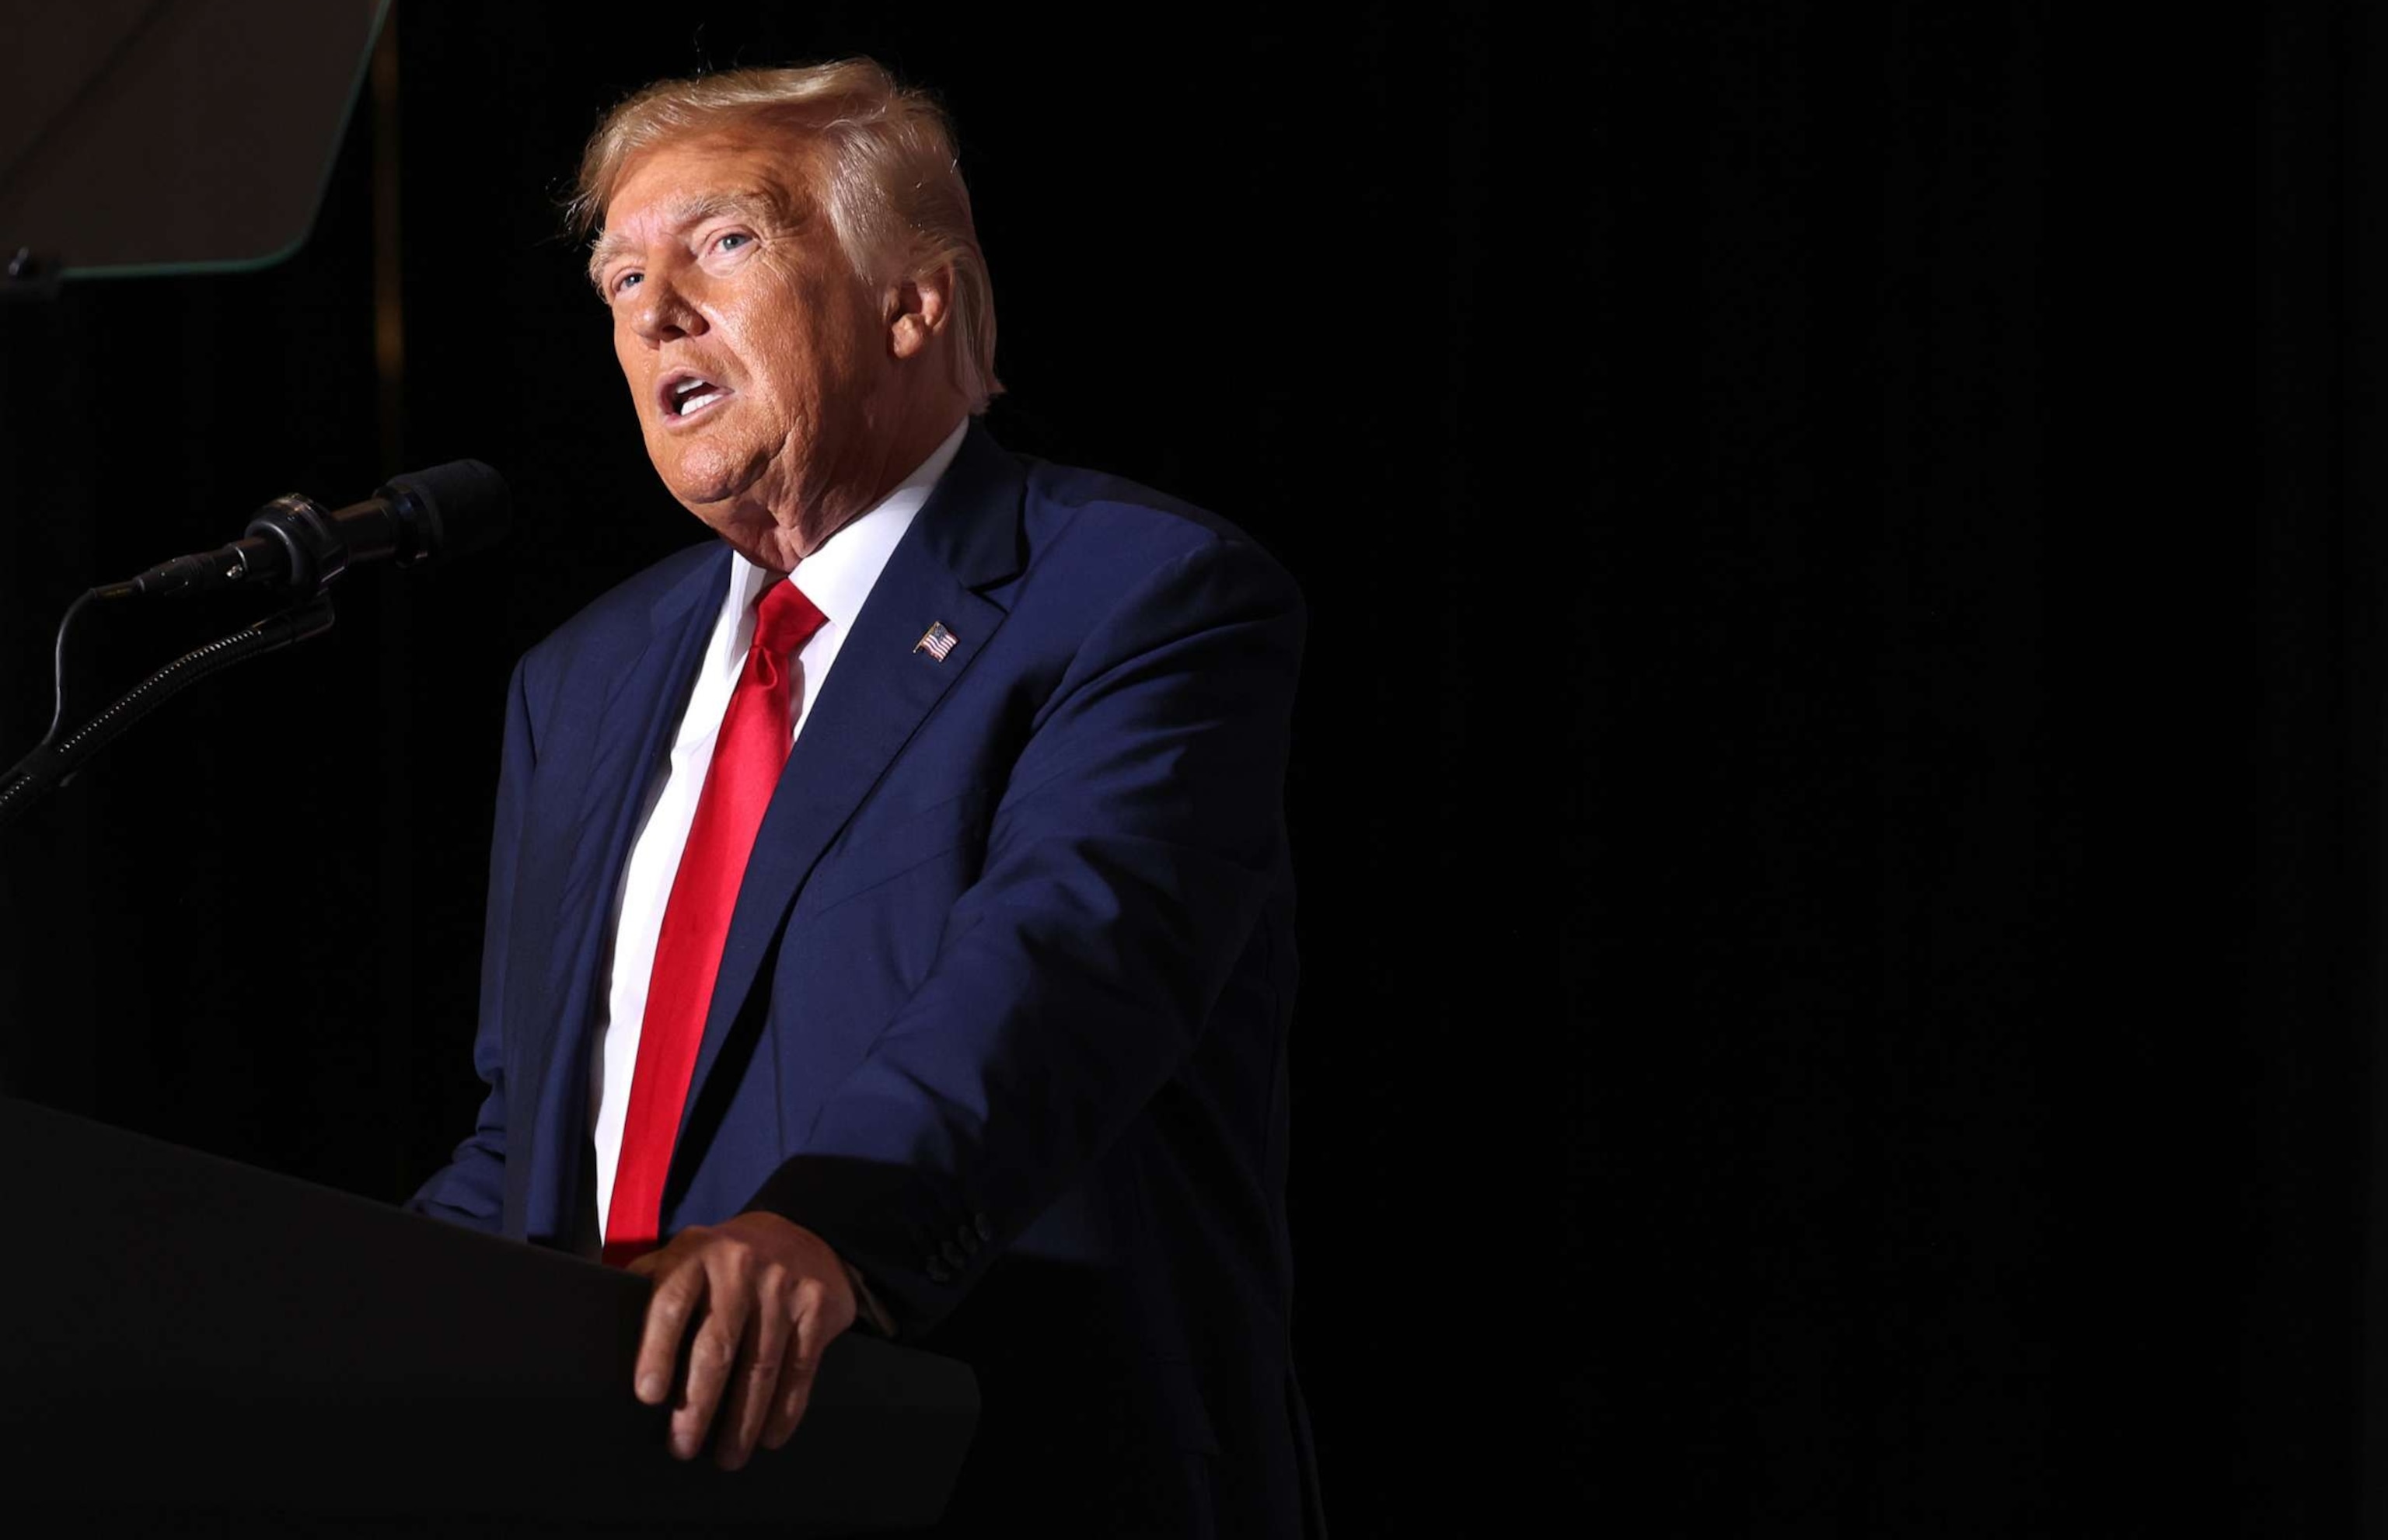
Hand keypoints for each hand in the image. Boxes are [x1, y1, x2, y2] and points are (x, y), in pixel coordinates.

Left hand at [625, 1210, 857, 1468]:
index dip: (657, 1350)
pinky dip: (785, 1409)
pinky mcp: (817, 1307)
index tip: (647, 1396)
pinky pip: (800, 1367)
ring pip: (761, 1365)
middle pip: (718, 1345)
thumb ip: (645, 1283)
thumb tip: (591, 1322)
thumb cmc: (724, 1262)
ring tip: (726, 1457)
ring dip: (742, 1420)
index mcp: (695, 1254)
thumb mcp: (683, 1256)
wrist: (802, 1233)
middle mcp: (740, 1266)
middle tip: (682, 1446)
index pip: (670, 1302)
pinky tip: (769, 1437)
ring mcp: (782, 1286)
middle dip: (697, 1405)